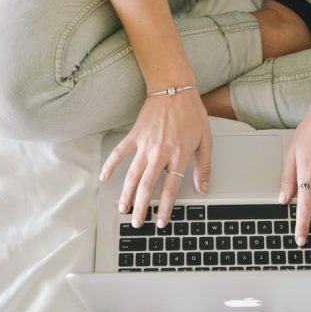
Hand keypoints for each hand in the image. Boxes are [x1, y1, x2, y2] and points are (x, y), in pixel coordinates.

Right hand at [99, 91, 212, 227]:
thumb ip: (204, 166)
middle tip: (137, 223)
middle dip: (141, 208)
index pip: (170, 188)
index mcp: (179, 155)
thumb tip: (203, 187)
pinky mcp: (134, 136)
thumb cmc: (191, 112)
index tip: (161, 222)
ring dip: (126, 194)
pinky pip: (119, 153)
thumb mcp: (206, 139)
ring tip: (122, 209)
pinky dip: (110, 166)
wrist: (174, 88)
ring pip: (132, 175)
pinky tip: (104, 178)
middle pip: (147, 187)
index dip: (165, 208)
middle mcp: (160, 153)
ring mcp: (145, 145)